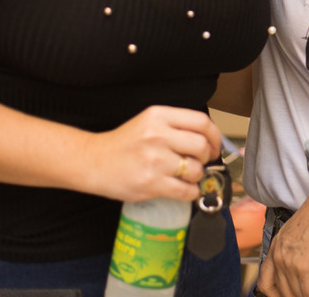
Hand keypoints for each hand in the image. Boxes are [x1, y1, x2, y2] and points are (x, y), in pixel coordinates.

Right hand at [83, 105, 221, 202]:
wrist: (93, 161)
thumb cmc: (124, 144)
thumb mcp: (149, 122)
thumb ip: (176, 126)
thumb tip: (208, 140)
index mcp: (159, 116)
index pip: (201, 122)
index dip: (214, 136)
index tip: (214, 145)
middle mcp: (158, 135)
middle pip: (201, 145)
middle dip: (206, 156)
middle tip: (200, 162)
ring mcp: (155, 159)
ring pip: (195, 169)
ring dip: (196, 175)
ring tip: (186, 175)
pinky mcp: (151, 182)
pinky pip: (185, 190)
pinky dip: (191, 192)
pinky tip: (184, 189)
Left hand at [256, 191, 308, 296]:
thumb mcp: (297, 231)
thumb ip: (292, 250)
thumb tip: (304, 266)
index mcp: (275, 248)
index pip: (265, 284)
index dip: (277, 295)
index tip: (292, 294)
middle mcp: (278, 257)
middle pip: (282, 293)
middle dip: (300, 294)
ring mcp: (288, 264)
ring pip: (297, 295)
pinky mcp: (304, 269)